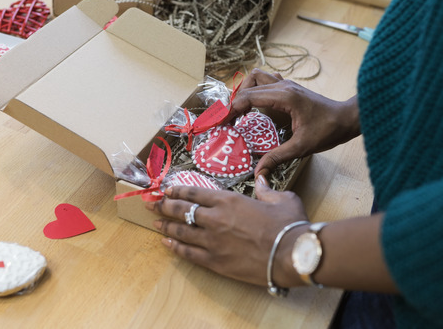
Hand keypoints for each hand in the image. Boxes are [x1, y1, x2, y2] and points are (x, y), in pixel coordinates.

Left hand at [148, 175, 307, 287]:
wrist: (291, 254)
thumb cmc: (288, 225)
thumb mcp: (281, 198)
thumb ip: (266, 189)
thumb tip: (263, 180)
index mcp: (229, 200)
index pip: (194, 193)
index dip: (177, 191)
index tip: (166, 190)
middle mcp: (215, 218)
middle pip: (181, 210)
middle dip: (164, 206)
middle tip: (151, 204)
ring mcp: (212, 241)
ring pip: (181, 231)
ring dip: (166, 226)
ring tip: (155, 223)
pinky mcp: (215, 261)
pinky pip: (188, 253)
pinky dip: (175, 247)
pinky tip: (167, 243)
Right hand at [227, 69, 360, 176]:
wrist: (347, 118)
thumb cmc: (328, 130)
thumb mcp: (301, 147)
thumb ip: (277, 157)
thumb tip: (258, 172)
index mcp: (284, 96)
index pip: (247, 97)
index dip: (229, 110)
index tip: (219, 123)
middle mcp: (283, 85)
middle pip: (247, 84)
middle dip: (233, 101)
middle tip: (226, 120)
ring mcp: (286, 83)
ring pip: (256, 76)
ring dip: (244, 90)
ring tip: (239, 111)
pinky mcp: (289, 87)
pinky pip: (266, 80)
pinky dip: (256, 89)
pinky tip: (256, 106)